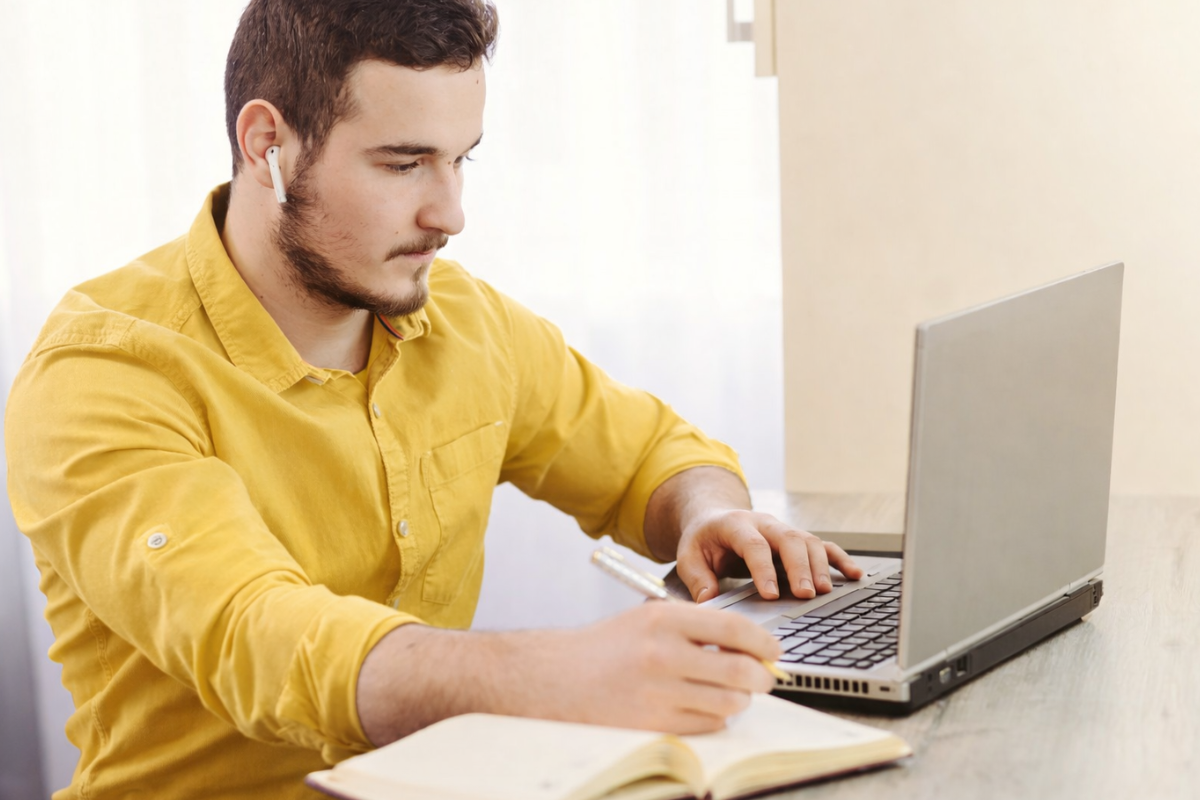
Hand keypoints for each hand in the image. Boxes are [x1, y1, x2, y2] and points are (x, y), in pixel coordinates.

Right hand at [526, 601, 780, 733]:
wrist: (559, 677)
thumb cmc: (608, 646)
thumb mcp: (649, 618)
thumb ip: (694, 626)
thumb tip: (747, 645)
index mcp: (664, 619)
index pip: (733, 627)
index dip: (763, 642)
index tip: (773, 651)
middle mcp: (663, 654)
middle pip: (740, 670)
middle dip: (761, 677)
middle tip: (763, 677)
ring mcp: (659, 692)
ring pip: (729, 702)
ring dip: (740, 699)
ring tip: (733, 693)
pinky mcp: (655, 724)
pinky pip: (708, 725)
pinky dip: (716, 718)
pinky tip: (703, 707)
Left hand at [676, 508, 862, 602]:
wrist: (713, 519)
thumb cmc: (703, 540)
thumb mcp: (689, 556)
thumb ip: (697, 578)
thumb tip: (708, 601)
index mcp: (735, 525)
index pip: (754, 545)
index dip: (763, 568)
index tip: (770, 594)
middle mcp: (763, 523)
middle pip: (788, 540)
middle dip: (799, 567)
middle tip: (805, 594)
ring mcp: (782, 530)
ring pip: (808, 541)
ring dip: (820, 565)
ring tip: (825, 591)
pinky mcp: (795, 539)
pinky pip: (822, 546)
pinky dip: (839, 559)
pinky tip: (854, 574)